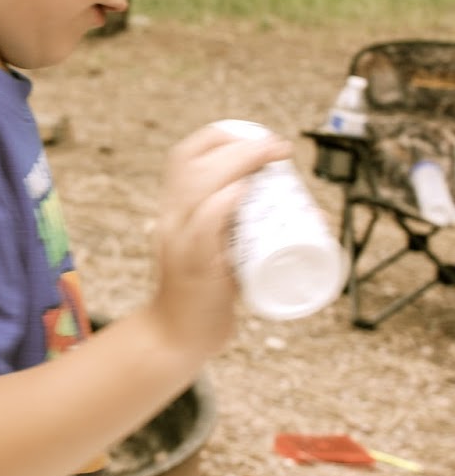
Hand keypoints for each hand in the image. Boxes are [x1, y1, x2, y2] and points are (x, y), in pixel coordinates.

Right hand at [147, 123, 290, 360]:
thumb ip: (239, 231)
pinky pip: (204, 225)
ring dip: (239, 162)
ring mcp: (181, 242)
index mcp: (175, 211)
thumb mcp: (212, 249)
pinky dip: (223, 203)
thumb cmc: (204, 296)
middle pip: (195, 162)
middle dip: (242, 144)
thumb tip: (304, 216)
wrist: (176, 339)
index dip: (221, 136)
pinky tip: (243, 190)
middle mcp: (172, 220)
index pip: (184, 156)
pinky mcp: (195, 268)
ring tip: (272, 156)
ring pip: (200, 186)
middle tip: (279, 148)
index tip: (257, 138)